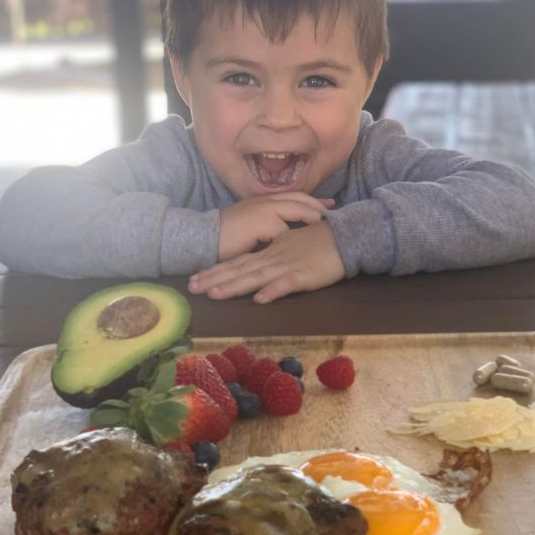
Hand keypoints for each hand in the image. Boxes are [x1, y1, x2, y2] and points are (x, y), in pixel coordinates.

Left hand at [189, 220, 344, 302]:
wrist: (344, 236)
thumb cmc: (318, 243)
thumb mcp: (289, 247)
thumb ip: (272, 258)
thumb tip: (257, 272)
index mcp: (268, 252)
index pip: (237, 262)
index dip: (215, 271)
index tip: (195, 280)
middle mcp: (272, 258)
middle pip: (239, 270)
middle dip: (214, 280)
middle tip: (191, 289)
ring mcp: (287, 266)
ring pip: (256, 277)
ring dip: (235, 285)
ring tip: (215, 294)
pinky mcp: (304, 275)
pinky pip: (287, 283)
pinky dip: (273, 290)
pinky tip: (260, 298)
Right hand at [218, 193, 334, 260]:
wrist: (205, 237)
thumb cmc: (226, 235)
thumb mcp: (250, 226)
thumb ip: (267, 225)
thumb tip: (283, 233)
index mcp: (263, 200)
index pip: (293, 196)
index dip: (311, 201)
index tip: (327, 204)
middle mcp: (265, 201)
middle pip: (299, 199)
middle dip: (317, 204)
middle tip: (333, 209)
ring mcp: (264, 210)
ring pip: (295, 209)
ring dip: (311, 215)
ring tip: (325, 223)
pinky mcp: (262, 224)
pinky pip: (284, 229)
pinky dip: (296, 236)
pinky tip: (307, 241)